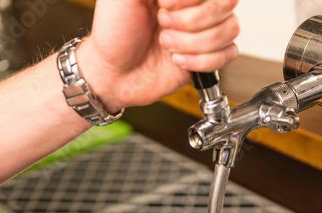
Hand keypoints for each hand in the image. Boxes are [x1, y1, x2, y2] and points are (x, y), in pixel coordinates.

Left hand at [78, 0, 239, 111]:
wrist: (113, 74)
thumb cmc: (114, 33)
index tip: (164, 4)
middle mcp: (195, 5)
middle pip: (226, 3)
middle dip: (190, 21)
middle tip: (162, 26)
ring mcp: (203, 30)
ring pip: (230, 29)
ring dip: (193, 43)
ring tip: (167, 46)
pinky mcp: (207, 57)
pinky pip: (229, 54)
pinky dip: (203, 61)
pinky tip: (178, 61)